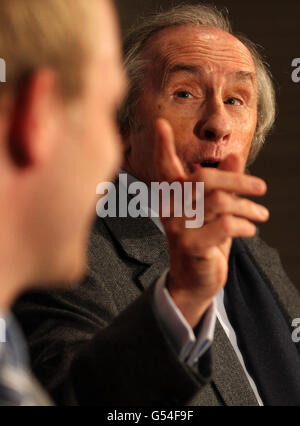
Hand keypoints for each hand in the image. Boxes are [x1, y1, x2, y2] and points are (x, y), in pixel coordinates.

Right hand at [154, 118, 268, 327]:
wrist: (196, 281)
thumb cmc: (206, 242)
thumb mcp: (217, 212)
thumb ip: (224, 184)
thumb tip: (235, 155)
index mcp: (174, 198)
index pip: (165, 169)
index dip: (162, 147)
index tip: (159, 123)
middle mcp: (171, 209)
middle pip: (204, 179)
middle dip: (237, 179)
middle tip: (261, 187)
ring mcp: (178, 227)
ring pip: (220, 201)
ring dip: (248, 207)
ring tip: (261, 215)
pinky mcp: (190, 244)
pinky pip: (225, 225)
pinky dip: (244, 225)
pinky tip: (250, 230)